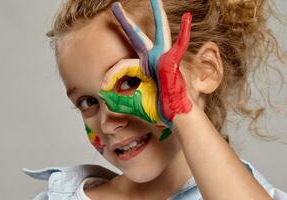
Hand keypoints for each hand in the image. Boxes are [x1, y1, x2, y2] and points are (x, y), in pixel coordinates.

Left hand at [111, 0, 192, 126]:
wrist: (174, 116)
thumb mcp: (130, 104)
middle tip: (115, 6)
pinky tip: (187, 17)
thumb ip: (115, 99)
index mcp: (143, 67)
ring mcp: (164, 58)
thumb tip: (101, 95)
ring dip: (158, 14)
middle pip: (137, 36)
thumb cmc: (157, 110)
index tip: (102, 89)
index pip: (120, 65)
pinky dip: (185, 32)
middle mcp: (153, 59)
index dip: (109, 76)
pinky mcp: (173, 62)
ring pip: (159, 32)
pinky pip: (179, 45)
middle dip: (125, 21)